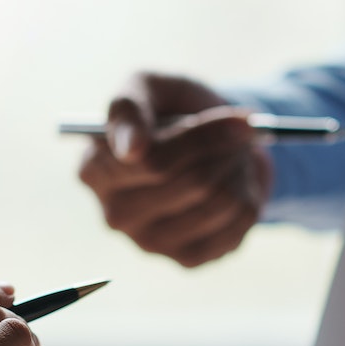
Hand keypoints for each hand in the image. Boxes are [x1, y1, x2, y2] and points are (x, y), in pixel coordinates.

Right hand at [76, 72, 272, 267]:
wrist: (202, 141)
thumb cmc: (167, 108)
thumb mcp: (148, 86)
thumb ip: (130, 105)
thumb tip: (132, 148)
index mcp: (94, 170)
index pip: (153, 160)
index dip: (202, 136)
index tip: (242, 118)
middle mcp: (114, 214)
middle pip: (193, 182)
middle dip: (227, 148)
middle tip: (243, 129)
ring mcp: (149, 243)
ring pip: (221, 200)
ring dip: (240, 167)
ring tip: (232, 154)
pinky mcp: (186, 259)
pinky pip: (239, 223)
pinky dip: (250, 194)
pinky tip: (234, 183)